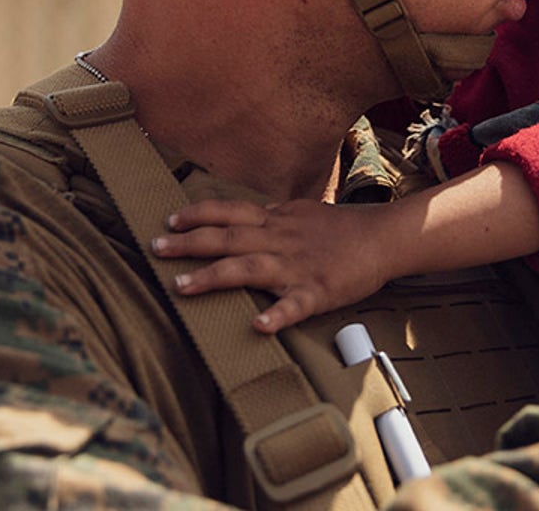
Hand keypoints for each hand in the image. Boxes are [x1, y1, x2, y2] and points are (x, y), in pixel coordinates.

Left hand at [151, 198, 399, 333]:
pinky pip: (295, 305)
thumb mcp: (301, 213)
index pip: (229, 212)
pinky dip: (277, 315)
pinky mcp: (318, 291)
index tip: (169, 221)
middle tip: (156, 248)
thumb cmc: (341, 229)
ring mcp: (297, 266)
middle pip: (228, 238)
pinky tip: (257, 326)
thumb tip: (245, 216)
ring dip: (213, 276)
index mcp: (276, 221)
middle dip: (189, 243)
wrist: (383, 238)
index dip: (198, 215)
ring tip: (181, 287)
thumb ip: (271, 217)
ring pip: (249, 268)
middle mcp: (280, 239)